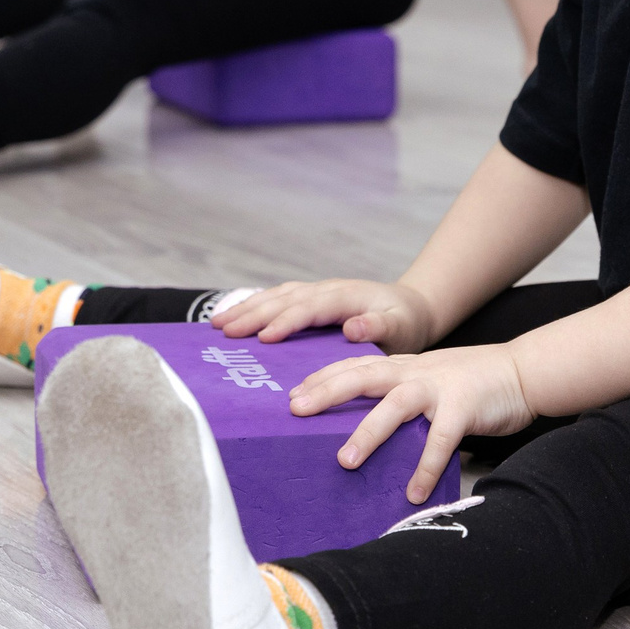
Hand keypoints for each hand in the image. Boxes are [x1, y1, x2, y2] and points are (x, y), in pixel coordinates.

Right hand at [213, 277, 440, 352]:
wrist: (412, 308)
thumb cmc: (406, 323)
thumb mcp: (402, 328)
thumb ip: (379, 328)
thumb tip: (352, 327)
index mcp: (347, 296)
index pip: (309, 308)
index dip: (286, 322)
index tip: (263, 339)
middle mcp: (327, 289)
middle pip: (284, 299)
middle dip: (252, 314)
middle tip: (223, 332)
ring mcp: (317, 291)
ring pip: (276, 296)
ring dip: (246, 308)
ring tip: (217, 324)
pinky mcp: (312, 298)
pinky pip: (279, 299)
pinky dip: (254, 305)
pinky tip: (234, 315)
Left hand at [289, 343, 535, 503]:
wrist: (521, 372)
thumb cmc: (470, 382)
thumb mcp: (427, 379)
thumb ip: (398, 393)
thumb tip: (363, 426)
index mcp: (402, 367)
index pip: (354, 366)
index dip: (322, 377)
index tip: (291, 395)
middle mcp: (414, 373)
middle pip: (362, 376)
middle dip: (327, 392)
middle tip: (296, 410)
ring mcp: (439, 389)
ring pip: (395, 406)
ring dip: (368, 433)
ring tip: (345, 462)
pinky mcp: (464, 408)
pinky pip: (441, 441)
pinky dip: (426, 467)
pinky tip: (413, 493)